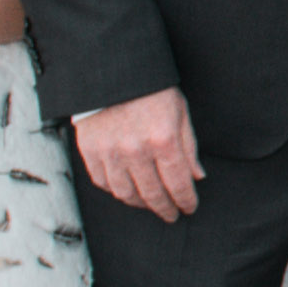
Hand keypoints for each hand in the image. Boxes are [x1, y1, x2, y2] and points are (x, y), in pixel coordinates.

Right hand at [78, 87, 200, 223]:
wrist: (110, 72)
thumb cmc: (150, 89)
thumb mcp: (179, 111)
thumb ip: (188, 147)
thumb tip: (197, 177)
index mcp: (163, 139)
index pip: (179, 184)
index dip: (186, 201)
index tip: (189, 207)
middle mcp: (136, 150)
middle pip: (154, 194)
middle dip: (166, 209)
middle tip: (171, 215)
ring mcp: (111, 152)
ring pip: (127, 194)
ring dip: (141, 204)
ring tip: (150, 204)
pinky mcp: (90, 151)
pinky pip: (104, 183)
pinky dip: (117, 191)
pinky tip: (127, 190)